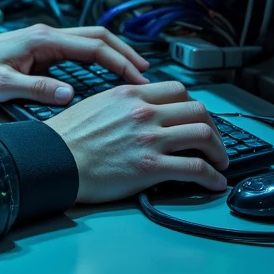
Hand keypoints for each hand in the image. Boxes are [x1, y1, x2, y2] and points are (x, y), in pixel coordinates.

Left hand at [0, 24, 148, 106]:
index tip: (137, 78)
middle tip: (145, 74)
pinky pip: (75, 53)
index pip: (91, 46)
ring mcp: (42, 42)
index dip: (119, 61)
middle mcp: (44, 36)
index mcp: (40, 39)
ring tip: (132, 73)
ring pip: (87, 43)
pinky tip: (103, 76)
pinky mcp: (38, 52)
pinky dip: (96, 61)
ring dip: (111, 55)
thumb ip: (36, 89)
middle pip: (96, 38)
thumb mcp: (1, 84)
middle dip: (123, 53)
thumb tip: (68, 95)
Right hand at [47, 80, 228, 202]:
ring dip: (219, 151)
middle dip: (213, 128)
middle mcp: (144, 112)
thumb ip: (125, 104)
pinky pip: (196, 169)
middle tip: (214, 142)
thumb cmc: (68, 137)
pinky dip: (213, 177)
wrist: (54, 160)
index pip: (178, 90)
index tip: (197, 119)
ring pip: (204, 135)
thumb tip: (144, 110)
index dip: (194, 107)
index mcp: (130, 95)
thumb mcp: (97, 104)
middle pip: (198, 110)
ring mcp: (149, 138)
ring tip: (220, 163)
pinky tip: (215, 183)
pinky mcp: (151, 166)